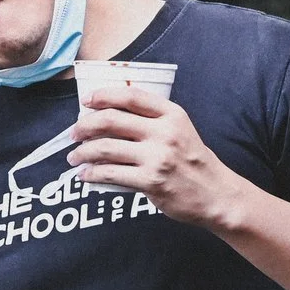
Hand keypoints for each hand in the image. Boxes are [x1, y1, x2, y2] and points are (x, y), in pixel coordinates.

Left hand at [69, 86, 247, 230]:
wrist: (215, 194)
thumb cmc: (193, 161)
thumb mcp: (179, 130)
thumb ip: (152, 120)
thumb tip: (108, 115)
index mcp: (171, 114)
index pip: (130, 95)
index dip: (103, 95)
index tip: (86, 101)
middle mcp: (164, 132)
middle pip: (111, 120)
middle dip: (84, 126)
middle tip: (73, 133)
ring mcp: (157, 157)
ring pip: (105, 148)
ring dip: (82, 152)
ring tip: (74, 157)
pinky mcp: (150, 181)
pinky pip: (110, 174)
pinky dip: (91, 174)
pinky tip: (85, 175)